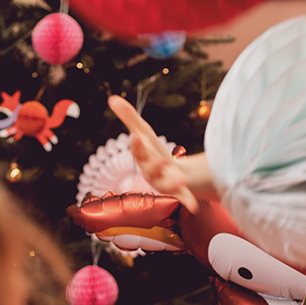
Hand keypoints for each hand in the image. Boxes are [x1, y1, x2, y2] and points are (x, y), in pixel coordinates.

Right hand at [108, 95, 200, 212]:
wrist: (173, 176)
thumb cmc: (154, 154)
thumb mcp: (145, 134)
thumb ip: (130, 118)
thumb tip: (112, 98)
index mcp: (144, 157)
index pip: (138, 150)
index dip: (137, 145)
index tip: (136, 136)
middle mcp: (152, 173)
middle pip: (150, 170)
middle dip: (153, 165)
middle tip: (159, 160)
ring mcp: (165, 184)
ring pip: (166, 185)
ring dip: (171, 184)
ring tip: (179, 180)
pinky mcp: (180, 192)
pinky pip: (183, 198)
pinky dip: (187, 201)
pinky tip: (194, 207)